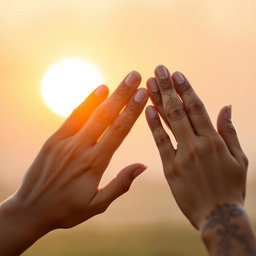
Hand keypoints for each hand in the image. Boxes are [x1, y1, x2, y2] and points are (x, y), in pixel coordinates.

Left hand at [0, 71, 147, 254]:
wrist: (31, 209)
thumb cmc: (67, 210)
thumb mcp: (98, 205)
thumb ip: (120, 184)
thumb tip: (142, 166)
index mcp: (95, 164)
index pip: (118, 131)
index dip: (132, 111)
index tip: (143, 95)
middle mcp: (81, 148)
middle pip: (107, 116)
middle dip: (123, 94)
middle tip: (136, 77)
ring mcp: (65, 142)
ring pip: (91, 113)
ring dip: (108, 94)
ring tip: (122, 81)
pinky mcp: (54, 139)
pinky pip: (73, 116)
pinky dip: (86, 102)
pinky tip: (98, 91)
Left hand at [145, 65, 247, 229]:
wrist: (218, 218)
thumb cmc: (231, 188)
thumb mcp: (239, 159)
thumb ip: (230, 132)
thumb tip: (226, 107)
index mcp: (215, 141)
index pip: (197, 107)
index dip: (186, 89)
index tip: (176, 74)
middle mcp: (198, 144)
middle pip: (180, 110)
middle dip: (169, 88)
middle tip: (159, 70)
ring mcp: (182, 156)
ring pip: (169, 122)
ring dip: (158, 101)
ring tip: (150, 83)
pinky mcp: (170, 168)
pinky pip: (161, 143)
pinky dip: (154, 126)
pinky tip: (147, 110)